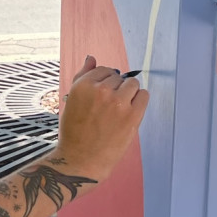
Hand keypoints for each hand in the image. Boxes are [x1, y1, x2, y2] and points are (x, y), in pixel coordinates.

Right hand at [54, 55, 147, 182]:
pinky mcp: (133, 115)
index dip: (105, 83)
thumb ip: (83, 76)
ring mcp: (118, 103)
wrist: (81, 159)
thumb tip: (91, 58)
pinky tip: (131, 111)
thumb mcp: (72, 100)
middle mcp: (101, 90)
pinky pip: (144, 96)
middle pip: (119, 77)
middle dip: (116, 88)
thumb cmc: (74, 131)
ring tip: (120, 109)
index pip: (104, 70)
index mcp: (83, 85)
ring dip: (129, 93)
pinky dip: (140, 101)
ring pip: (133, 84)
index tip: (103, 95)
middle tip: (109, 107)